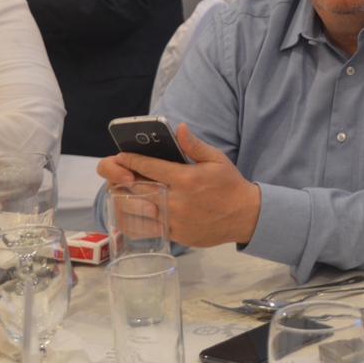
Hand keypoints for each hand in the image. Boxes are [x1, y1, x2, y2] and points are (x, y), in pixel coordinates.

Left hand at [95, 123, 260, 246]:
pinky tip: (132, 214)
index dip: (131, 160)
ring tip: (121, 192)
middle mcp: (178, 200)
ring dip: (128, 200)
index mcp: (186, 178)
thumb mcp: (216, 159)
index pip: (150, 167)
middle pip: (140, 188)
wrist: (246, 216)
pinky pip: (151, 229)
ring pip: (142, 210)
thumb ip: (194, 145)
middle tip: (117, 173)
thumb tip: (179, 128)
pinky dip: (139, 221)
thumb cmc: (229, 185)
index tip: (121, 155)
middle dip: (124, 179)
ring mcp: (176, 220)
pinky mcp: (177, 235)